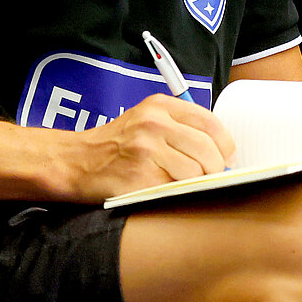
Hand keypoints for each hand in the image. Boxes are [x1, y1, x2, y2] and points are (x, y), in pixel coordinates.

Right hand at [63, 94, 235, 200]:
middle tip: (209, 177)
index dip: (226, 145)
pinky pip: (175, 190)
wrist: (75, 162)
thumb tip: (223, 152)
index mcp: (159, 106)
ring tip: (180, 183)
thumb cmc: (116, 144)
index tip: (227, 159)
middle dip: (215, 169)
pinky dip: (176, 194)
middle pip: (208, 150)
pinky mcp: (140, 178)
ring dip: (194, 183)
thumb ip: (182, 127)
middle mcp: (153, 124)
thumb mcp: (146, 120)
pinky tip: (163, 189)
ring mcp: (146, 151)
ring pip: (195, 173)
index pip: (211, 124)